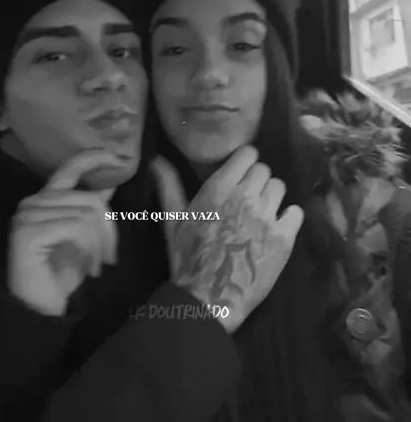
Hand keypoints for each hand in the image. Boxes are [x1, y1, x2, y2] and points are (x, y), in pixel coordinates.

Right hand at [9, 151, 122, 315]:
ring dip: (99, 244)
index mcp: (47, 199)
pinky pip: (75, 227)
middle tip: (110, 258)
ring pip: (85, 214)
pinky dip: (89, 248)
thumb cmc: (64, 273)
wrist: (43, 308)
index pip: (70, 169)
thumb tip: (111, 184)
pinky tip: (88, 267)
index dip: (94, 159)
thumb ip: (92, 210)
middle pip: (90, 199)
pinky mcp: (27, 231)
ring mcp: (27, 215)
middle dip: (108, 230)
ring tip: (96, 265)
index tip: (117, 158)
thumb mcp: (86, 237)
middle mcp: (33, 201)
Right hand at [152, 146, 303, 332]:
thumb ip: (169, 186)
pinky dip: (288, 218)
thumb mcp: (173, 220)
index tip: (241, 173)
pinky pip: (296, 212)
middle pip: (265, 170)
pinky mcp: (284, 238)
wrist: (208, 299)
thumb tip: (157, 160)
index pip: (249, 153)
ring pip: (280, 187)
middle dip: (256, 181)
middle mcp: (245, 196)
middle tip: (247, 198)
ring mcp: (267, 216)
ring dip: (271, 197)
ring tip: (261, 214)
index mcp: (219, 188)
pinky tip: (276, 229)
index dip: (246, 162)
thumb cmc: (187, 258)